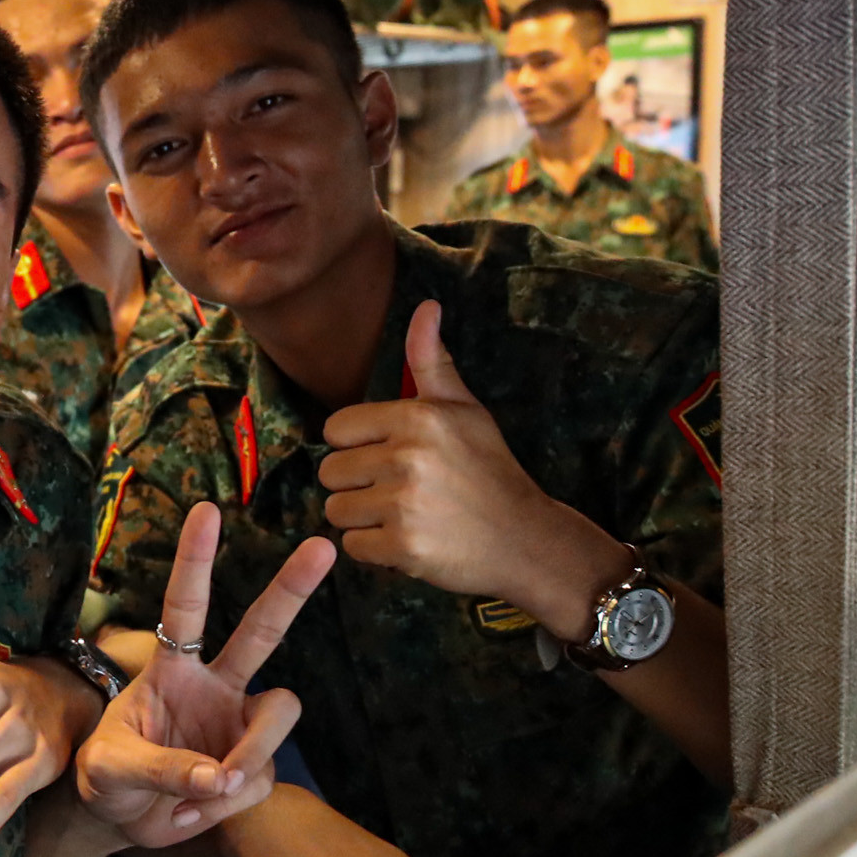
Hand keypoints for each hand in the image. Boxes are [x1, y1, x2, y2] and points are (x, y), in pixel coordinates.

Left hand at [79, 501, 335, 845]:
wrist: (120, 820)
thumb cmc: (107, 777)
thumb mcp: (111, 769)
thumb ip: (160, 768)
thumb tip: (219, 777)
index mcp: (171, 668)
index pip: (184, 606)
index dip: (195, 560)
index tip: (207, 510)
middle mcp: (215, 685)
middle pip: (262, 630)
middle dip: (290, 589)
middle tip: (323, 545)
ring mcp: (239, 724)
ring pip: (279, 716)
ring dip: (248, 755)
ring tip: (205, 789)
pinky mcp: (254, 766)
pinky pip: (259, 781)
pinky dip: (224, 805)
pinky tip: (191, 810)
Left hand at [320, 302, 625, 635]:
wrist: (526, 539)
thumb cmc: (488, 469)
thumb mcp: (465, 409)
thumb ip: (431, 361)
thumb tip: (426, 305)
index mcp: (417, 418)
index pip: (335, 429)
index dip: (356, 446)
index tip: (389, 456)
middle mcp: (407, 457)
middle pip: (329, 472)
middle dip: (357, 485)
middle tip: (400, 491)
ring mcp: (404, 504)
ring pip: (336, 511)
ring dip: (362, 519)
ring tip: (405, 515)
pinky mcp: (403, 547)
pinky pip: (352, 546)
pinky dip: (374, 551)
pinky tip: (409, 540)